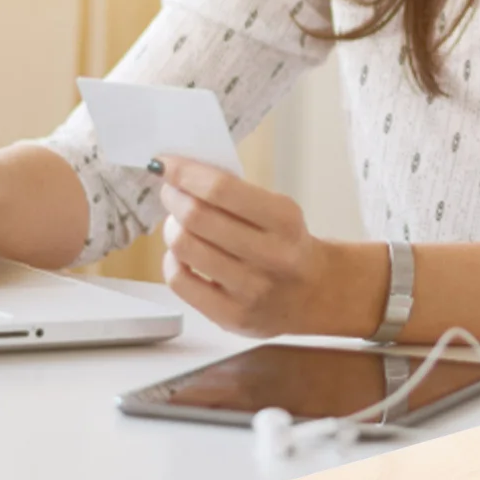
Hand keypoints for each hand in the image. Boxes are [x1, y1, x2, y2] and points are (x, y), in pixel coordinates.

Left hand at [154, 156, 381, 337]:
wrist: (315, 293)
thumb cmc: (287, 243)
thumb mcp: (279, 211)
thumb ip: (236, 195)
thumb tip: (181, 175)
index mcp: (285, 220)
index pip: (221, 190)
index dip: (185, 173)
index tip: (164, 164)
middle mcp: (271, 255)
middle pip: (197, 218)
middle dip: (174, 198)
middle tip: (171, 193)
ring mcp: (251, 289)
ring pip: (184, 248)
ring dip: (171, 228)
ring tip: (178, 224)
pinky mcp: (232, 316)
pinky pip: (180, 281)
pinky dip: (173, 261)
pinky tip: (183, 254)